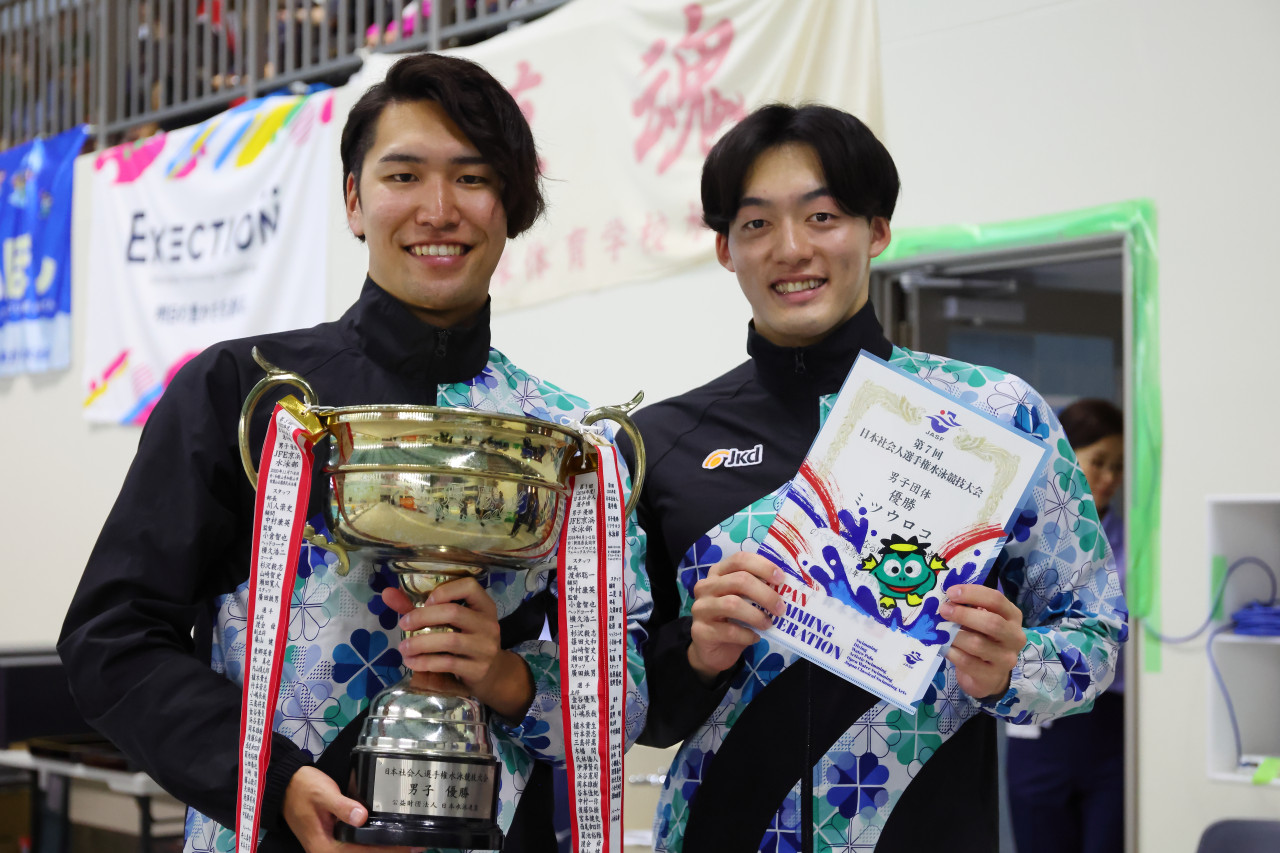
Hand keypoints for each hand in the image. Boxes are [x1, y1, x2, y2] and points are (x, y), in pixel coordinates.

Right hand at [281, 766, 409, 852]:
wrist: (286, 786)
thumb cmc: (304, 789)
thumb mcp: (323, 794)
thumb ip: (342, 806)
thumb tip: (362, 817)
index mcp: (324, 848)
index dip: (385, 851)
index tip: (408, 846)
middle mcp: (329, 852)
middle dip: (388, 852)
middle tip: (416, 845)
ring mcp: (332, 847)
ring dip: (382, 849)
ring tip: (409, 843)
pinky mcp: (336, 839)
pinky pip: (357, 846)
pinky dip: (373, 844)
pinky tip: (389, 837)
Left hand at [382, 580, 533, 721]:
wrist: (492, 674)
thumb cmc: (465, 640)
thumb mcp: (451, 622)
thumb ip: (419, 607)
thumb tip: (387, 593)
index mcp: (483, 606)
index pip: (470, 586)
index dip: (445, 590)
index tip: (425, 601)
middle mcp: (488, 624)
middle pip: (454, 613)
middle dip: (423, 617)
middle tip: (403, 625)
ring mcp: (485, 647)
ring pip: (450, 641)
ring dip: (420, 643)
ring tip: (403, 648)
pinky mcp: (478, 669)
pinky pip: (448, 663)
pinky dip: (425, 662)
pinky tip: (412, 662)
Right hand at [688, 552, 786, 682]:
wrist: (712, 649)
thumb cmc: (733, 620)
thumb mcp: (745, 601)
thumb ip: (758, 591)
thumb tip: (786, 589)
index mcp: (718, 573)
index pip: (740, 559)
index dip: (763, 566)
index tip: (781, 580)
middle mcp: (706, 586)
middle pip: (739, 580)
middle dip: (766, 594)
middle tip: (780, 609)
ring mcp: (701, 608)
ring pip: (732, 604)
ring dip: (757, 616)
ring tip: (768, 624)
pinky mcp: (701, 631)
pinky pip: (730, 631)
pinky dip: (748, 635)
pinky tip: (755, 637)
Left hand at [939, 583, 1026, 699]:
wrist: (989, 676)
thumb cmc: (983, 639)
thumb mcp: (981, 620)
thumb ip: (970, 608)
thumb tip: (946, 598)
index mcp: (1012, 616)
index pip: (996, 599)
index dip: (972, 594)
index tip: (950, 592)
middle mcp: (1015, 637)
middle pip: (991, 622)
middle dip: (963, 614)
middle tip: (943, 610)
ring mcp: (1006, 659)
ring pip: (977, 644)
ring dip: (954, 635)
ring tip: (940, 631)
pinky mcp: (992, 676)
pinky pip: (967, 662)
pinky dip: (951, 652)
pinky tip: (943, 647)